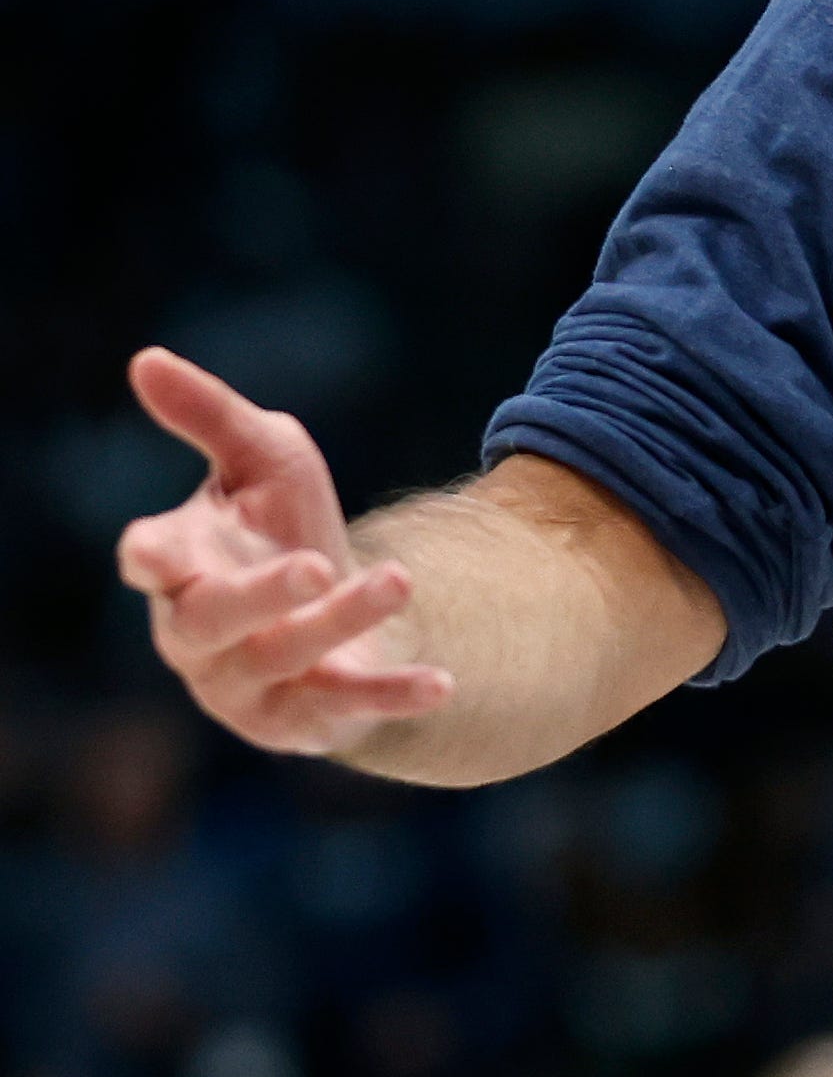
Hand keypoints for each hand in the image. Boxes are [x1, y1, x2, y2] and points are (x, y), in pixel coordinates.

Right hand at [114, 348, 453, 756]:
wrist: (341, 604)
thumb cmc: (283, 521)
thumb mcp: (261, 455)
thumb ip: (209, 414)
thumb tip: (146, 358)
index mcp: (179, 563)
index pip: (148, 561)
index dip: (151, 558)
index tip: (155, 551)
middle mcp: (197, 632)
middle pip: (211, 620)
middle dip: (261, 596)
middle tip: (316, 565)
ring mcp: (244, 683)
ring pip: (284, 657)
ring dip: (344, 622)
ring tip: (401, 579)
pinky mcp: (302, 718)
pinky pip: (345, 709)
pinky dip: (392, 696)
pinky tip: (443, 684)